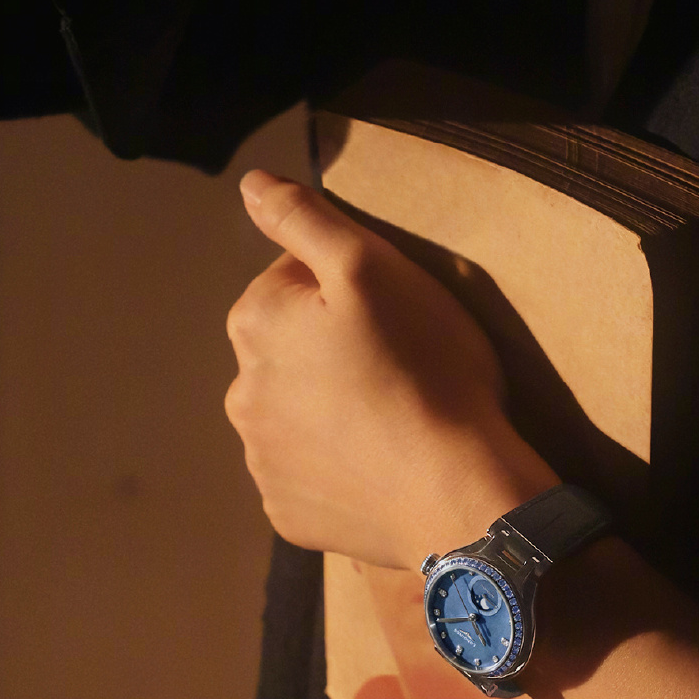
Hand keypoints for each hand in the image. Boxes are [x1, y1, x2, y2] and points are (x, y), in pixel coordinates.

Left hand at [223, 172, 550, 568]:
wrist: (457, 494)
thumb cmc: (423, 368)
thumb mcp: (371, 266)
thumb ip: (304, 219)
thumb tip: (250, 184)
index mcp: (255, 323)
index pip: (293, 276)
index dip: (347, 284)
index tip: (391, 310)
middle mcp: (241, 393)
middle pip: (289, 344)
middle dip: (329, 343)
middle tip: (398, 359)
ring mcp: (262, 461)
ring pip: (296, 409)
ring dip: (330, 402)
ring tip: (394, 413)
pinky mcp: (288, 514)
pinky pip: (308, 472)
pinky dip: (336, 463)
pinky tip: (380, 462)